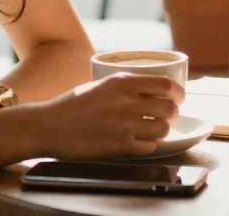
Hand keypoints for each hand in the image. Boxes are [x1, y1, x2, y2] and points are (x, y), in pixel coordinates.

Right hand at [26, 73, 183, 159]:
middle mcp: (127, 101)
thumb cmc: (72, 104)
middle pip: (169, 108)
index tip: (179, 98)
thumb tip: (151, 87)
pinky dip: (147, 146)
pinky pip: (149, 147)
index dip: (178, 93)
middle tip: (167, 116)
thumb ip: (125, 85)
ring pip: (162, 129)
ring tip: (151, 131)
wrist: (49, 126)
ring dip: (160, 131)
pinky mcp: (119, 146)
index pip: (166, 85)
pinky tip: (138, 143)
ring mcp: (124, 125)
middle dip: (172, 114)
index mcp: (123, 82)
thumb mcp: (101, 83)